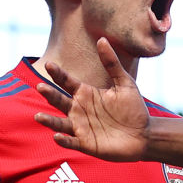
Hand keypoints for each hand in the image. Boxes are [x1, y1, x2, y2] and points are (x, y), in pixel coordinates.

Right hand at [33, 38, 151, 160]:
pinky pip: (71, 142)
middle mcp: (78, 109)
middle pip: (59, 101)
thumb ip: (112, 63)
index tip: (49, 64)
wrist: (144, 134)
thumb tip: (102, 39)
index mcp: (85, 93)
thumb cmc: (133, 108)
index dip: (58, 73)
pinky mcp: (85, 143)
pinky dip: (63, 140)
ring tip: (38, 116)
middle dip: (49, 94)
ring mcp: (80, 127)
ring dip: (49, 121)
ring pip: (59, 123)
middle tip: (40, 86)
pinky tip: (58, 136)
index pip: (66, 81)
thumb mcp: (125, 83)